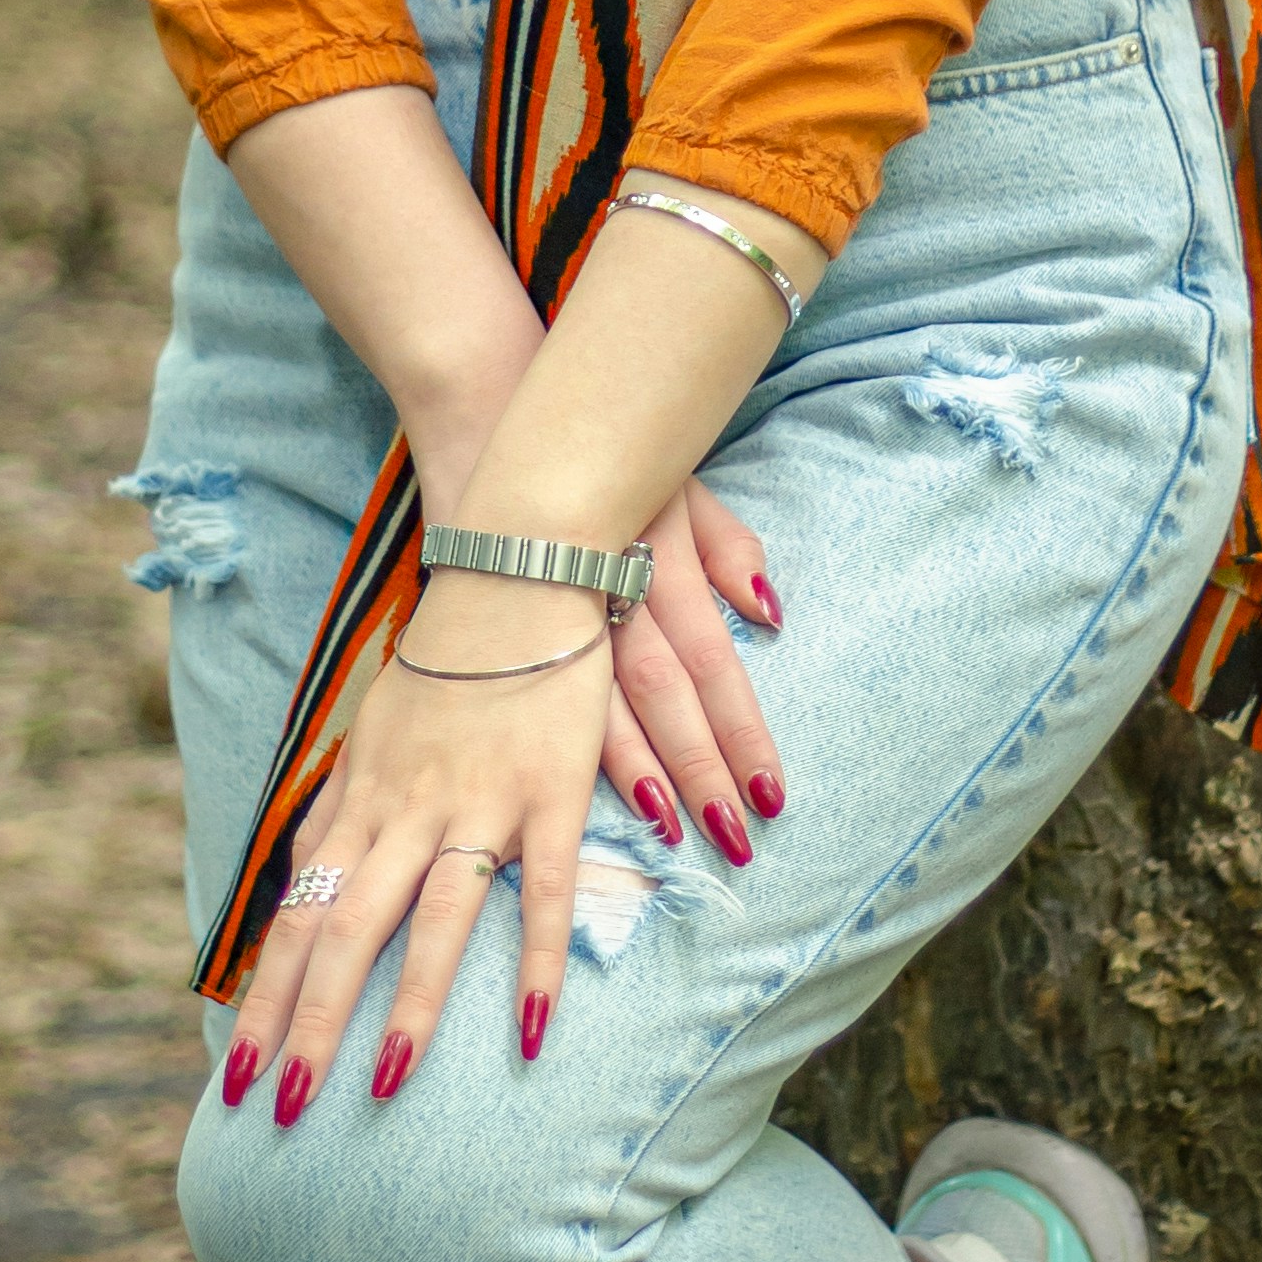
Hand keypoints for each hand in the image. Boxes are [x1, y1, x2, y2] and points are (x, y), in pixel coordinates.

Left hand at [225, 573, 613, 1122]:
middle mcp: (403, 814)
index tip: (236, 1070)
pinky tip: (527, 1027)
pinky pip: (543, 891)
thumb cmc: (445, 661)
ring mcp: (476, 806)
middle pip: (344, 934)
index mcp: (359, 806)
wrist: (514, 575)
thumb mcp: (369, 734)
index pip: (298, 919)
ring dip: (407, 1010)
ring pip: (430, 922)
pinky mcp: (548, 795)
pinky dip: (536, 959)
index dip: (266, 998)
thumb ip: (339, 808)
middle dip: (307, 1025)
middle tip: (279, 1109)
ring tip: (385, 1087)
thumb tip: (302, 875)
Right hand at [401, 398, 785, 905]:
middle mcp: (610, 596)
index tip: (772, 792)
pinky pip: (538, 702)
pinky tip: (576, 799)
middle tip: (737, 839)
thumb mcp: (679, 486)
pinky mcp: (504, 628)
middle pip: (665, 697)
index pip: (713, 662)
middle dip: (702, 769)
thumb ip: (728, 546)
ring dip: (641, 776)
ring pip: (599, 710)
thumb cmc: (601, 459)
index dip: (742, 730)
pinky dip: (565, 752)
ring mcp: (551, 616)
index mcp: (659, 562)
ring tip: (673, 834)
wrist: (490, 422)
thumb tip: (770, 611)